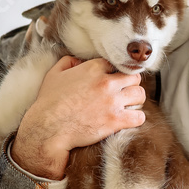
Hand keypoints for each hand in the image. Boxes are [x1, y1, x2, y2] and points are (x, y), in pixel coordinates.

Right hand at [11, 56, 145, 178]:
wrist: (48, 128)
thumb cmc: (48, 102)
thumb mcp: (54, 75)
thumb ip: (67, 62)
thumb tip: (78, 60)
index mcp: (93, 68)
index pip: (116, 65)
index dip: (115, 73)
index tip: (113, 81)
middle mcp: (106, 82)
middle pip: (134, 77)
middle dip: (130, 85)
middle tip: (124, 93)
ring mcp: (112, 101)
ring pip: (140, 94)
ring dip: (136, 100)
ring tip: (129, 105)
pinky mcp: (115, 120)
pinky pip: (139, 116)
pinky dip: (137, 118)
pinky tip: (129, 120)